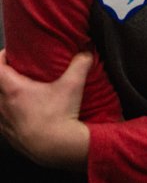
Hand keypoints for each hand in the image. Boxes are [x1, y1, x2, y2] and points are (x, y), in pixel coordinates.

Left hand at [0, 49, 91, 169]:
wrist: (56, 147)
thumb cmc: (60, 116)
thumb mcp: (73, 86)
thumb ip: (80, 65)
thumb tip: (85, 52)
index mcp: (14, 90)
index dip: (2, 57)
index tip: (11, 54)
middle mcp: (3, 105)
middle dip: (3, 76)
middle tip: (15, 71)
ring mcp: (3, 121)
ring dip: (2, 95)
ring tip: (16, 92)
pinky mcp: (7, 135)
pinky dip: (4, 112)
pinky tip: (18, 112)